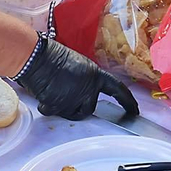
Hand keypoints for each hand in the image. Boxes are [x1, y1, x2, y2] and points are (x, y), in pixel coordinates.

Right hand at [16, 36, 139, 119]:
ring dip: (64, 107)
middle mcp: (88, 89)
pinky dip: (48, 106)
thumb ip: (87, 80)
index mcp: (96, 75)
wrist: (36, 57)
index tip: (134, 110)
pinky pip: (54, 112)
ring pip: (72, 113)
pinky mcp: (59, 106)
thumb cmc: (53, 57)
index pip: (117, 90)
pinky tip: (45, 92)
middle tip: (66, 94)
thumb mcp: (79, 66)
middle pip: (89, 109)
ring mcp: (74, 99)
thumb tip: (83, 92)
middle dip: (79, 107)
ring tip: (55, 90)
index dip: (127, 101)